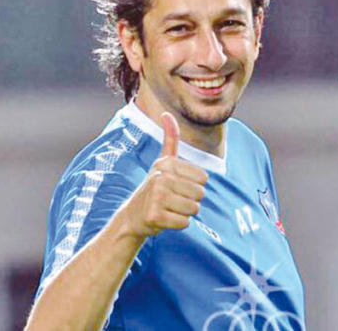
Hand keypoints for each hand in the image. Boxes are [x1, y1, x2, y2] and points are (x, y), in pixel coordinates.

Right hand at [122, 112, 207, 238]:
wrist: (133, 216)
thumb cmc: (154, 188)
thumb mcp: (162, 162)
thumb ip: (170, 139)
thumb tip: (167, 113)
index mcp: (166, 164)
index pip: (204, 177)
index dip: (195, 185)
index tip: (178, 186)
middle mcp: (160, 177)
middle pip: (201, 194)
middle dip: (191, 200)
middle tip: (173, 200)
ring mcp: (157, 197)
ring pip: (194, 209)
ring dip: (185, 213)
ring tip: (170, 208)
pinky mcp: (155, 216)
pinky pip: (185, 223)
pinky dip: (178, 224)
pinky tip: (166, 219)